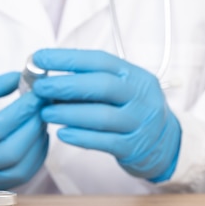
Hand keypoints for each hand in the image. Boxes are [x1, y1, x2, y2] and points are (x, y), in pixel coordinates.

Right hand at [0, 72, 48, 192]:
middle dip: (33, 127)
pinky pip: (21, 177)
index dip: (21, 111)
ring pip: (20, 169)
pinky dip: (36, 158)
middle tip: (43, 107)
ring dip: (37, 144)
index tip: (36, 94)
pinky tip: (38, 139)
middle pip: (10, 152)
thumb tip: (20, 78)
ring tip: (41, 121)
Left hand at [32, 49, 180, 181]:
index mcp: (134, 75)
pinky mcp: (134, 147)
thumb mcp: (120, 88)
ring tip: (45, 113)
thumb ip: (90, 81)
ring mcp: (139, 122)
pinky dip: (81, 137)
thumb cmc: (130, 110)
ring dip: (69, 113)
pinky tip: (62, 134)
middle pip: (102, 86)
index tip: (39, 58)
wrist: (165, 144)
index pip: (99, 61)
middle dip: (66, 85)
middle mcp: (140, 96)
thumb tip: (47, 75)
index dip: (67, 58)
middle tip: (39, 88)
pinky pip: (105, 142)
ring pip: (102, 116)